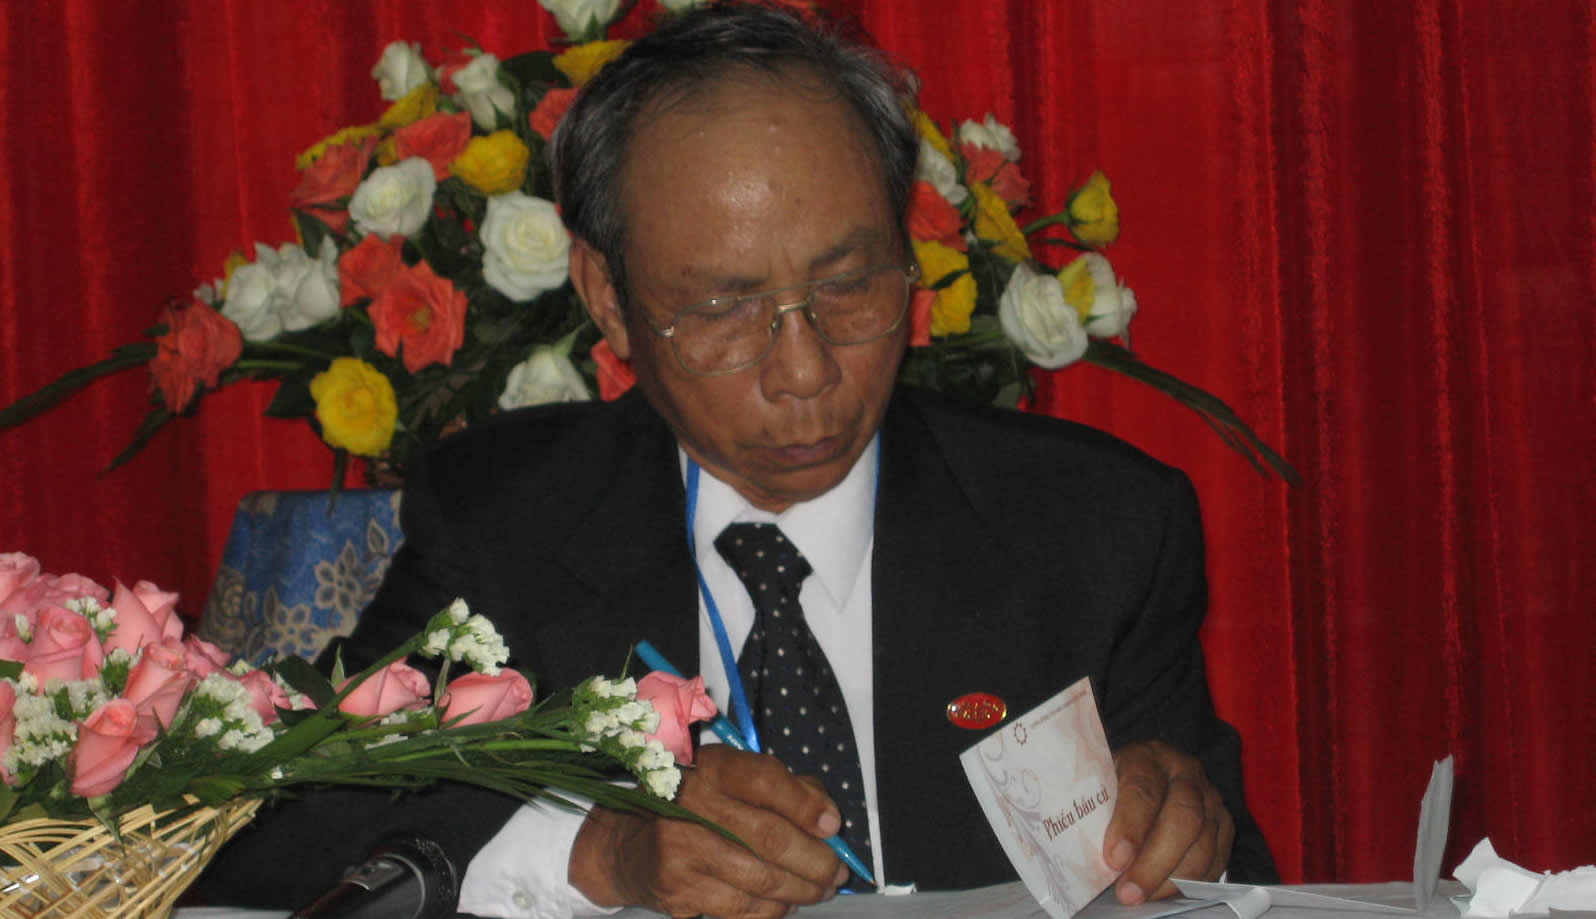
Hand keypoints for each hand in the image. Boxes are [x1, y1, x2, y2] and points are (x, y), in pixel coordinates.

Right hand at [569, 745, 848, 917]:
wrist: (626, 843)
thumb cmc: (693, 804)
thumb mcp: (730, 777)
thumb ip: (782, 787)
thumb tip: (827, 818)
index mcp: (710, 769)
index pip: (766, 781)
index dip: (807, 805)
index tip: (834, 825)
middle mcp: (692, 806)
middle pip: (771, 839)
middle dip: (816, 861)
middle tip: (837, 872)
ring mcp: (682, 853)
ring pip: (761, 880)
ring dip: (802, 890)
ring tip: (820, 889)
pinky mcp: (677, 892)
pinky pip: (740, 908)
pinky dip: (772, 910)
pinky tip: (784, 903)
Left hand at [1104, 740, 1233, 903]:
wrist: (1149, 777)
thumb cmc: (1115, 787)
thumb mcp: (1099, 785)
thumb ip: (1094, 809)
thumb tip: (1078, 851)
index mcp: (1147, 756)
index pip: (1143, 788)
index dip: (1130, 825)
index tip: (1114, 859)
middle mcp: (1185, 772)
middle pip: (1182, 818)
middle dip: (1154, 862)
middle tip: (1128, 892)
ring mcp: (1211, 798)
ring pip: (1203, 844)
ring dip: (1172, 879)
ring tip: (1143, 898)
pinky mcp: (1225, 824)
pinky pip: (1217, 859)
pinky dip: (1191, 882)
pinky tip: (1165, 893)